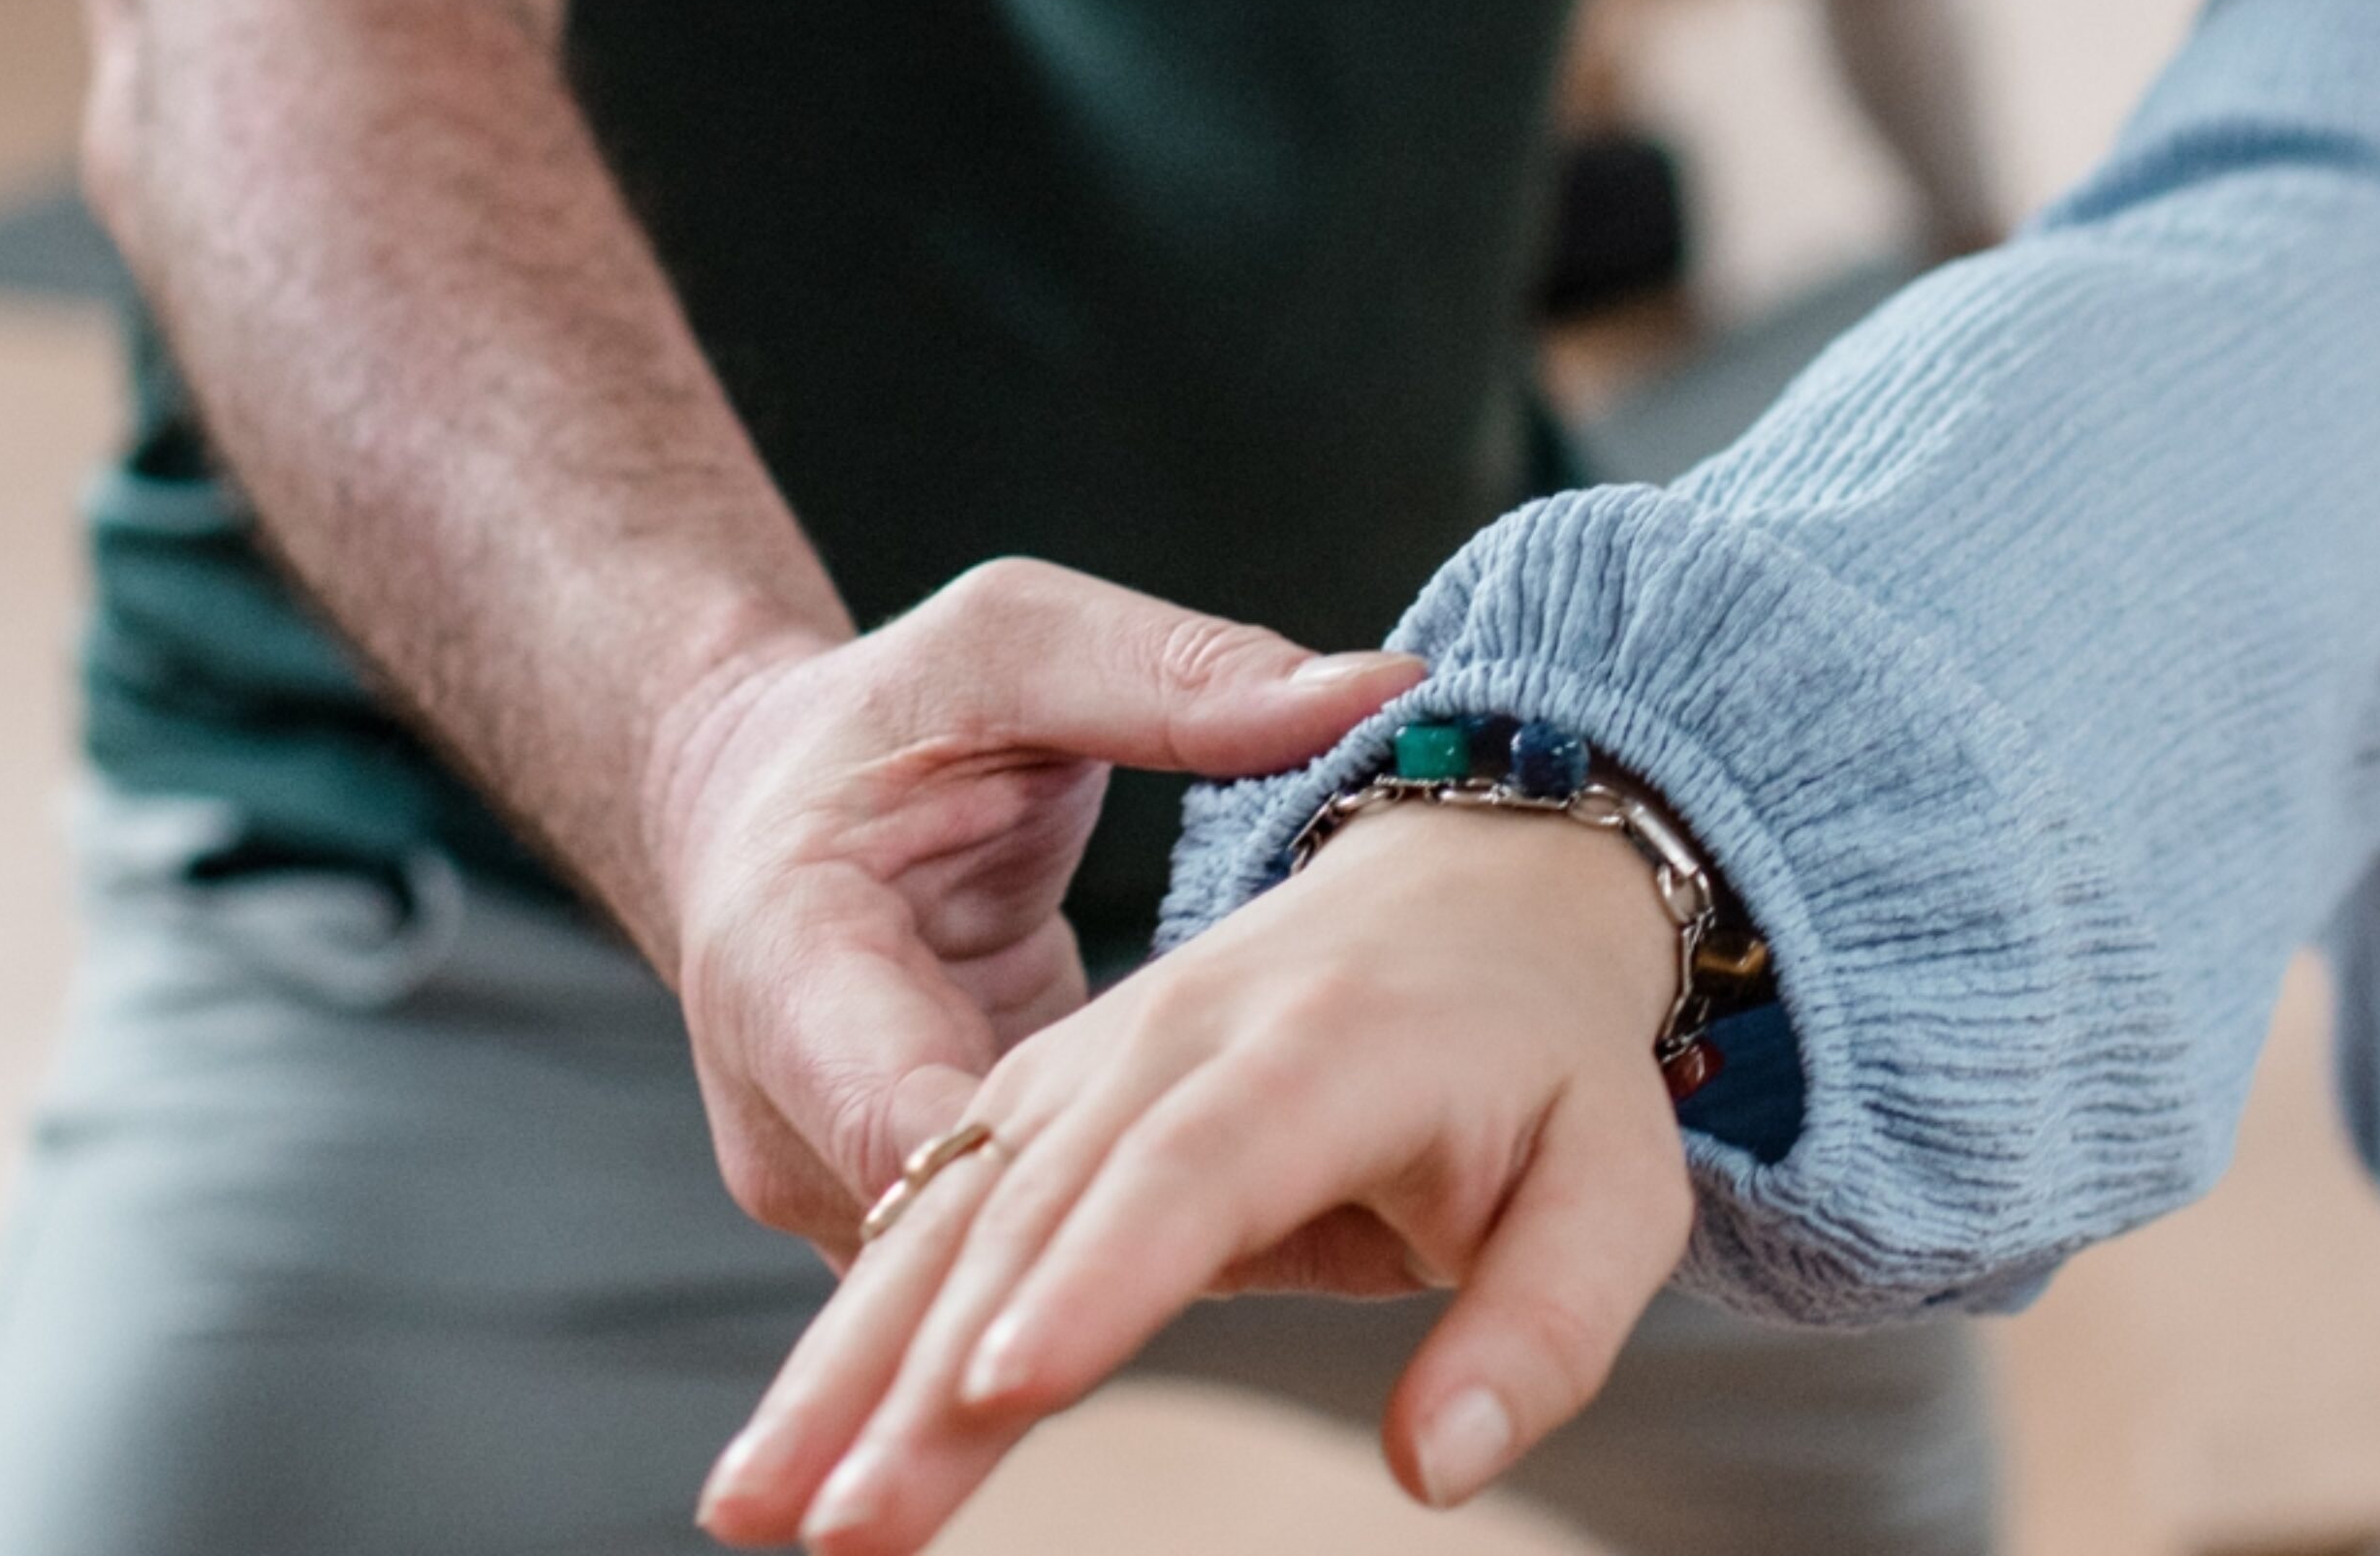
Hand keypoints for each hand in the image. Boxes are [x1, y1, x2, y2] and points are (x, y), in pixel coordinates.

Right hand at [635, 557, 1427, 1254]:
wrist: (763, 798)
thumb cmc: (889, 711)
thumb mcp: (1022, 645)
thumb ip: (1181, 678)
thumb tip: (1384, 689)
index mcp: (789, 961)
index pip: (896, 1117)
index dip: (1035, 1189)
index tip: (1198, 1203)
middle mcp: (787, 1105)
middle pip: (948, 1241)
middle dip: (1119, 1273)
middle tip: (1351, 1255)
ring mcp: (833, 1181)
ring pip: (982, 1287)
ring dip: (1147, 1285)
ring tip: (1358, 1261)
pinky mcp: (901, 1215)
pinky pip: (1010, 1278)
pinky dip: (1135, 1273)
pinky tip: (1302, 1259)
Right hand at [693, 803, 1696, 1552]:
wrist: (1475, 887)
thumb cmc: (1553, 1062)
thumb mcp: (1620, 1186)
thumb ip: (1543, 1325)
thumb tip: (1438, 1466)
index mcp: (1325, 1046)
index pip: (1194, 1169)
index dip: (1094, 1278)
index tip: (1002, 1391)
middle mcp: (1178, 1038)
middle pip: (1033, 1211)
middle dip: (921, 1371)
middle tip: (841, 1525)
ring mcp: (1090, 1061)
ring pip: (948, 1214)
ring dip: (845, 1362)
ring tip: (759, 1508)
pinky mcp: (1042, 1099)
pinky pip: (932, 1213)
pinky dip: (852, 1327)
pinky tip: (790, 1446)